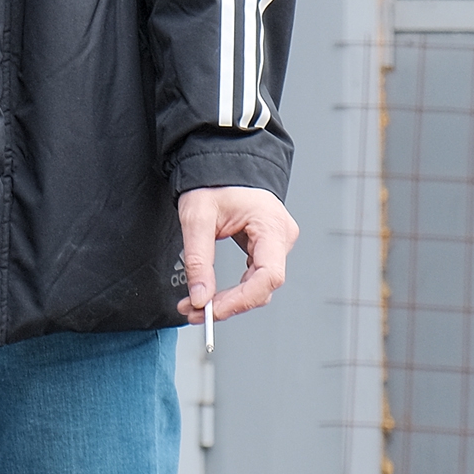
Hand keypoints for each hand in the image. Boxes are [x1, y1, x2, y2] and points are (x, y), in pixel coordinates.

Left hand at [177, 185, 297, 321]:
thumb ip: (198, 259)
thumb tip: (200, 298)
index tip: (212, 309)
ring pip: (257, 286)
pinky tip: (209, 295)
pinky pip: (253, 277)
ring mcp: (276, 243)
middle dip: (228, 304)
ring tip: (194, 306)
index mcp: (271, 225)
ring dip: (228, 301)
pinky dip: (232, 290)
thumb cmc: (212, 180)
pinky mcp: (266, 247)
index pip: (268, 276)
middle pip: (263, 286)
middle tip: (193, 312)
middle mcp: (281, 236)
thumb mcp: (197, 217)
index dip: (241, 299)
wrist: (220, 161)